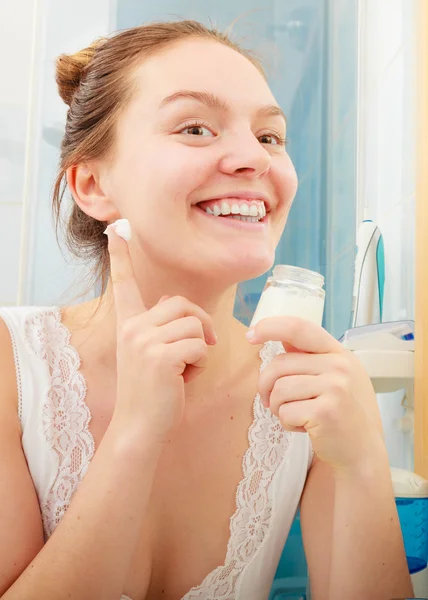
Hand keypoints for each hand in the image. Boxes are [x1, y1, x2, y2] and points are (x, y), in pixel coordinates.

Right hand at [105, 225, 216, 443]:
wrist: (140, 427)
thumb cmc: (153, 392)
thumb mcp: (151, 354)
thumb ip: (161, 326)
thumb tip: (176, 303)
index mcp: (128, 324)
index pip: (124, 283)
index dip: (121, 256)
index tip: (116, 229)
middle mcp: (132, 327)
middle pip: (183, 304)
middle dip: (201, 325)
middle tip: (202, 347)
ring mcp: (143, 340)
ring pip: (194, 325)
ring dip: (200, 349)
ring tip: (185, 370)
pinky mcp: (160, 356)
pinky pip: (199, 345)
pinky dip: (201, 364)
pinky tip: (184, 380)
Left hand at [247, 317, 385, 473]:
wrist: (362, 452)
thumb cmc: (343, 414)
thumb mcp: (335, 377)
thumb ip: (310, 358)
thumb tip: (280, 337)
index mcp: (339, 353)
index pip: (299, 328)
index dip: (271, 326)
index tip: (251, 334)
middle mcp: (340, 366)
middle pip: (279, 364)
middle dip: (265, 385)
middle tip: (270, 401)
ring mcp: (335, 388)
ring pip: (279, 389)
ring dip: (278, 407)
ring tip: (295, 416)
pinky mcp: (326, 412)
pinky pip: (285, 412)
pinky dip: (287, 423)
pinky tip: (305, 428)